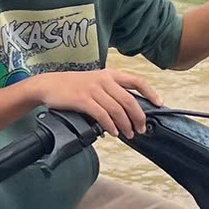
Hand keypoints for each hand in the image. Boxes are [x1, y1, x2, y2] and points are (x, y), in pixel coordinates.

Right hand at [33, 67, 158, 138]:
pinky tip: (113, 132)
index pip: (137, 81)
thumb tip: (128, 111)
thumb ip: (111, 92)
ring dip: (125, 124)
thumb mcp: (95, 82)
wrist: (49, 85)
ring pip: (117, 109)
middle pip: (129, 100)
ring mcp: (93, 89)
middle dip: (138, 117)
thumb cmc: (73, 86)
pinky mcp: (83, 100)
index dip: (151, 92)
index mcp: (110, 74)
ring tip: (128, 134)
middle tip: (141, 129)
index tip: (159, 104)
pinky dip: (110, 126)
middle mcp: (104, 80)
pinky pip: (102, 115)